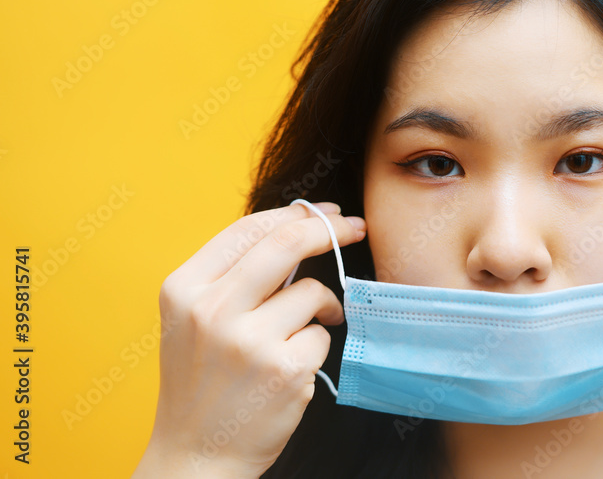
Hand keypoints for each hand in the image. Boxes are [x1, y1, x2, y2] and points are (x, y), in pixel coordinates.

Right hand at [133, 202, 365, 477]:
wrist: (196, 455)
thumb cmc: (202, 382)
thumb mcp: (193, 319)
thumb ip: (233, 276)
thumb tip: (297, 228)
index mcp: (184, 289)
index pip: (248, 229)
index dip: (294, 213)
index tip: (325, 212)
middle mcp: (212, 309)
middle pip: (286, 243)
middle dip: (329, 228)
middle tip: (354, 226)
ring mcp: (248, 340)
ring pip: (313, 293)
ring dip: (322, 307)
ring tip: (300, 333)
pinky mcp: (283, 368)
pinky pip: (322, 334)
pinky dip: (316, 346)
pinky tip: (291, 368)